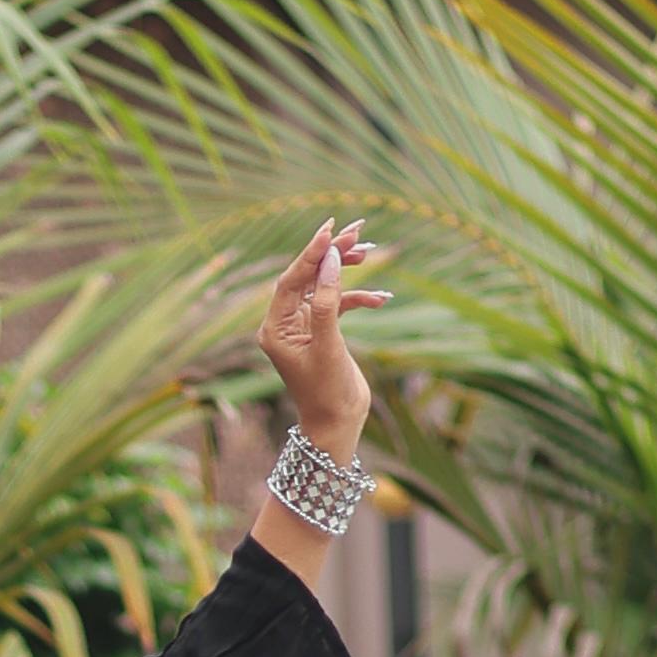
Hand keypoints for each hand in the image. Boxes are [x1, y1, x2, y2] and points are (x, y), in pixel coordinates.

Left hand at [258, 217, 387, 463]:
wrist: (338, 425)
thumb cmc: (327, 392)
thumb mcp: (328, 345)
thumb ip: (327, 302)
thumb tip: (330, 261)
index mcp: (275, 328)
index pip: (290, 280)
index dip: (311, 254)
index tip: (331, 231)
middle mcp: (285, 325)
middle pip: (307, 277)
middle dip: (332, 254)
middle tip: (357, 231)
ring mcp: (304, 328)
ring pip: (324, 287)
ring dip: (347, 270)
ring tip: (369, 251)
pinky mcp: (323, 333)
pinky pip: (339, 305)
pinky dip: (359, 298)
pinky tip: (381, 298)